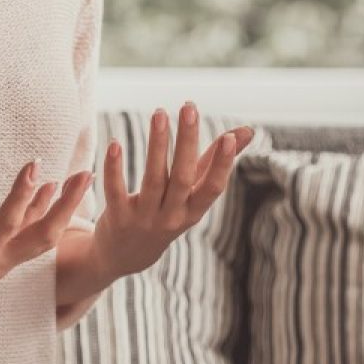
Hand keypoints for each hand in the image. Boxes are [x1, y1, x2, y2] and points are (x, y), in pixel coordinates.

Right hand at [0, 160, 92, 335]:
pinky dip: (40, 213)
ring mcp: (1, 265)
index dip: (21, 197)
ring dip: (61, 208)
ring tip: (78, 177)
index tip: (34, 167)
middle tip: (85, 175)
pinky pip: (28, 236)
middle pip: (43, 236)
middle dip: (67, 206)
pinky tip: (50, 189)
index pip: (6, 226)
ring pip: (41, 237)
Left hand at [87, 102, 256, 281]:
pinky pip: (116, 191)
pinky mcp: (117, 217)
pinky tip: (115, 143)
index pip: (213, 188)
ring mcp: (144, 218)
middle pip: (183, 178)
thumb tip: (249, 130)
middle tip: (189, 108)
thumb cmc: (168, 212)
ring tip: (160, 113)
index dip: (222, 164)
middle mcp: (172, 216)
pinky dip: (115, 168)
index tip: (228, 136)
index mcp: (194, 210)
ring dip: (157, 146)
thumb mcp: (194, 193)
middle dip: (187, 142)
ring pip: (153, 180)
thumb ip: (217, 160)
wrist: (126, 255)